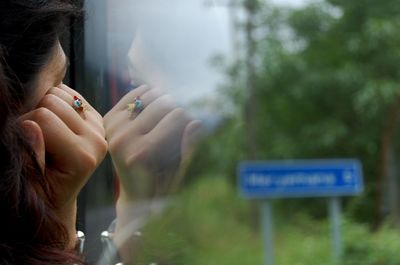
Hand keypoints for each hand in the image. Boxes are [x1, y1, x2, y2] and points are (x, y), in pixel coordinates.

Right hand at [20, 84, 106, 222]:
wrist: (58, 193)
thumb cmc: (39, 190)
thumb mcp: (29, 182)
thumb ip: (30, 155)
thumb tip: (30, 125)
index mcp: (82, 158)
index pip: (43, 118)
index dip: (23, 125)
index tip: (23, 145)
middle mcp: (96, 140)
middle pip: (52, 100)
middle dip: (34, 114)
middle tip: (34, 138)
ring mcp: (98, 127)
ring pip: (59, 93)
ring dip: (44, 107)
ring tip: (44, 133)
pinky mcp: (96, 118)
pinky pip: (68, 92)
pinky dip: (54, 102)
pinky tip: (54, 124)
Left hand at [104, 85, 201, 199]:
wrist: (136, 194)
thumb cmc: (164, 185)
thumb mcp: (181, 170)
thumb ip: (188, 147)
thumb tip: (197, 122)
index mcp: (142, 152)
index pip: (178, 116)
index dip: (190, 120)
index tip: (191, 129)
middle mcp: (124, 138)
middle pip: (164, 103)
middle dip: (177, 110)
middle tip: (179, 125)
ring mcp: (113, 128)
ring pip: (150, 95)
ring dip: (163, 103)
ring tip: (165, 120)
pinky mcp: (109, 120)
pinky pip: (134, 94)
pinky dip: (147, 95)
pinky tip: (153, 108)